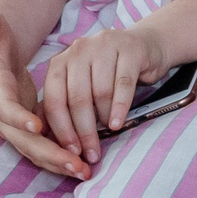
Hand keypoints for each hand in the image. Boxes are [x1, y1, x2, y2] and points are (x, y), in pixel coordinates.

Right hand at [0, 5, 87, 179]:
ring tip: (85, 172)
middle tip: (76, 163)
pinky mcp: (24, 130)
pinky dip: (60, 158)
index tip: (38, 126)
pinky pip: (42, 148)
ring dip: (59, 162)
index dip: (19, 117)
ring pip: (35, 149)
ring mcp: (12, 125)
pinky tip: (80, 167)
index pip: (4, 108)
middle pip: (24, 139)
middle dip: (50, 152)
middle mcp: (0, 115)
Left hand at [39, 22, 170, 164]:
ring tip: (109, 133)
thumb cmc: (109, 72)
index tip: (71, 151)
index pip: (54, 100)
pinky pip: (124, 84)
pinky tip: (118, 122)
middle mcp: (79, 50)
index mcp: (60, 61)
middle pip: (77, 98)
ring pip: (100, 92)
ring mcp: (104, 46)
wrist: (146, 45)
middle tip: (91, 152)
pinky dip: (120, 107)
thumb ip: (64, 104)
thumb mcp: (82, 83)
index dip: (62, 129)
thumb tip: (50, 139)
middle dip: (84, 130)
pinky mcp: (131, 49)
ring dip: (104, 118)